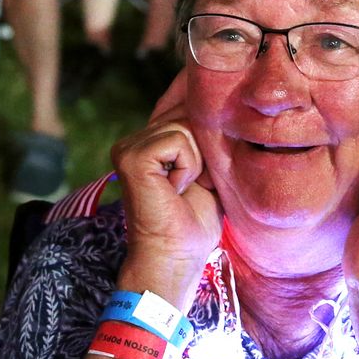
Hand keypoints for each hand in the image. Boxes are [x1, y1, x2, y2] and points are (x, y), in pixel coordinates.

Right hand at [110, 69, 221, 309]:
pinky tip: (176, 189)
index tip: (219, 100)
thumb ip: (208, 137)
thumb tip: (229, 102)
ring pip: (187, 125)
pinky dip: (188, 167)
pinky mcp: (131, 156)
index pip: (180, 100)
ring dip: (198, 161)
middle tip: (197, 183)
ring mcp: (129, 146)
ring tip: (185, 189)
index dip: (202, 99)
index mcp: (151, 141)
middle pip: (190, 111)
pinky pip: (179, 140)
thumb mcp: (210, 170)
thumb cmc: (196, 222)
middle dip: (207, 147)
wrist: (176, 259)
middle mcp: (135, 139)